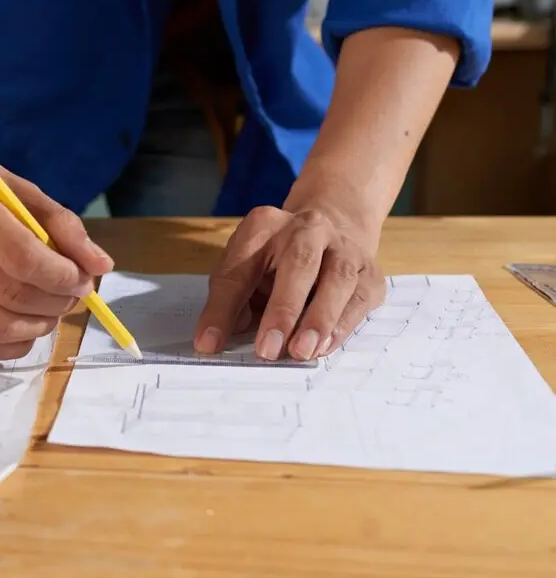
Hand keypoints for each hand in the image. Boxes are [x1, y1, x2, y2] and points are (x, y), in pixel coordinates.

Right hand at [0, 140, 113, 361]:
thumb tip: (100, 266)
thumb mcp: (8, 182)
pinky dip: (12, 346)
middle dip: (59, 302)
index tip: (82, 276)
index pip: (22, 260)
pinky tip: (24, 326)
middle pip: (14, 298)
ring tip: (50, 307)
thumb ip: (58, 221)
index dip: (63, 276)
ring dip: (40, 326)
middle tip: (73, 292)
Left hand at [193, 205, 384, 360]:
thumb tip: (220, 338)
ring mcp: (345, 247)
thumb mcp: (245, 269)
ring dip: (319, 319)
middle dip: (282, 310)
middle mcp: (308, 229)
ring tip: (301, 352)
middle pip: (298, 264)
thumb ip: (233, 300)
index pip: (238, 270)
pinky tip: (325, 345)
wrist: (336, 228)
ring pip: (338, 278)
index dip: (222, 310)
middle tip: (267, 350)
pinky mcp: (370, 272)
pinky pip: (359, 298)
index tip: (208, 344)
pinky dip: (343, 325)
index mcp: (264, 226)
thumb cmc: (277, 260)